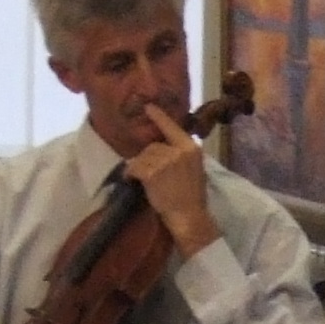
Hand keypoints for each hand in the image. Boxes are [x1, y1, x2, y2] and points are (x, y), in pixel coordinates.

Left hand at [130, 104, 217, 255]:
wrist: (189, 216)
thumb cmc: (192, 197)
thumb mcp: (194, 169)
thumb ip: (181, 155)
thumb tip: (164, 147)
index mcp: (192, 148)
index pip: (173, 128)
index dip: (159, 117)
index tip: (148, 107)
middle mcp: (179, 151)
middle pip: (153, 146)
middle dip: (147, 158)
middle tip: (147, 173)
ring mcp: (166, 161)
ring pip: (142, 156)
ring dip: (138, 167)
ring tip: (139, 179)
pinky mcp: (153, 172)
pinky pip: (135, 167)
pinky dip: (130, 174)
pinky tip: (131, 181)